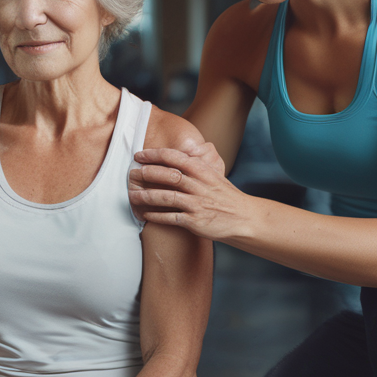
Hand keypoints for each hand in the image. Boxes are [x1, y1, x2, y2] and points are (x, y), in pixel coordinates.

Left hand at [128, 146, 250, 240]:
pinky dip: (156, 216)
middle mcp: (199, 186)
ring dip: (147, 196)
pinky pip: (171, 218)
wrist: (244, 218)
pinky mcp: (195, 221)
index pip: (176, 158)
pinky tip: (145, 214)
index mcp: (203, 171)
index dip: (155, 155)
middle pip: (169, 176)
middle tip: (132, 173)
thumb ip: (197, 167)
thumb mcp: (214, 176)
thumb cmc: (226, 197)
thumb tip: (179, 155)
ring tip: (132, 195)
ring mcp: (197, 204)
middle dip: (147, 173)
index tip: (140, 155)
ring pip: (167, 197)